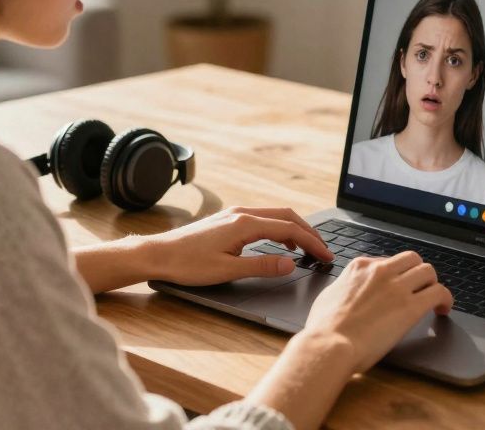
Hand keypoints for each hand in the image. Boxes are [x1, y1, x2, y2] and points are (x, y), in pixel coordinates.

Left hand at [147, 206, 333, 285]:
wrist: (158, 254)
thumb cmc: (187, 264)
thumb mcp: (227, 271)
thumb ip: (262, 266)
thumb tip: (291, 264)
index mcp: (245, 224)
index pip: (289, 230)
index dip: (312, 243)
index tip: (326, 256)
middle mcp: (241, 213)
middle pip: (286, 216)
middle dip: (308, 232)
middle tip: (323, 250)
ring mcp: (234, 214)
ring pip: (275, 215)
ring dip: (294, 229)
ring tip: (307, 248)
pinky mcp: (227, 220)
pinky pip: (262, 219)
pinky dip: (279, 228)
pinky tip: (280, 244)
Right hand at [300, 251, 453, 373]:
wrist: (329, 345)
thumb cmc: (323, 328)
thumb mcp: (329, 296)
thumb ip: (344, 288)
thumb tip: (347, 292)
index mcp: (360, 267)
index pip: (388, 261)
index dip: (396, 275)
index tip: (398, 287)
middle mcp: (380, 271)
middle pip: (411, 259)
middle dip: (417, 273)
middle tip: (419, 289)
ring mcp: (397, 287)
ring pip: (428, 271)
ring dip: (432, 284)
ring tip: (433, 299)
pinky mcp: (410, 306)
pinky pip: (439, 292)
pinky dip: (445, 299)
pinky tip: (443, 309)